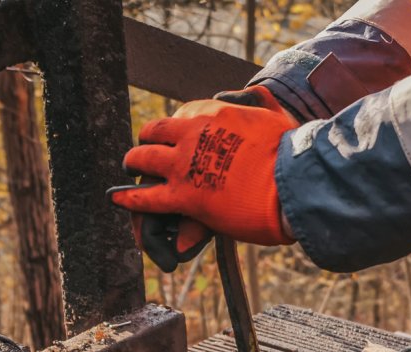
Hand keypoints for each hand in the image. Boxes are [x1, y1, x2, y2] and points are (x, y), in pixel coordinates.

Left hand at [110, 98, 295, 251]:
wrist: (293, 183)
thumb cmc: (291, 153)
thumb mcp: (273, 114)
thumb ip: (258, 103)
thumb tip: (254, 93)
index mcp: (214, 112)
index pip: (182, 114)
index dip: (176, 127)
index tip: (176, 136)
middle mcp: (192, 132)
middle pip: (155, 132)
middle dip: (147, 141)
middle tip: (145, 152)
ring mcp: (184, 164)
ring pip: (142, 159)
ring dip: (133, 163)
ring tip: (130, 169)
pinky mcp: (183, 195)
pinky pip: (145, 197)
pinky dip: (129, 198)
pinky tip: (117, 199)